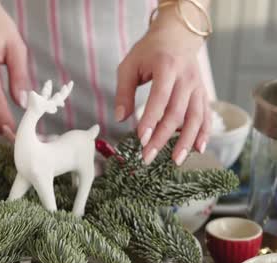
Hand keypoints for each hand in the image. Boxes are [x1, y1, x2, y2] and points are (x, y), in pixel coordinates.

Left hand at [115, 7, 210, 165]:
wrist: (178, 35)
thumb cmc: (149, 51)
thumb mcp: (129, 65)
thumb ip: (123, 92)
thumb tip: (121, 118)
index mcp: (166, 68)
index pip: (159, 98)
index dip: (150, 120)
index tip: (140, 139)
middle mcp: (186, 78)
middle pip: (176, 113)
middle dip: (162, 138)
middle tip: (148, 157)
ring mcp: (198, 87)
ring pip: (195, 118)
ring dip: (186, 142)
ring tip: (175, 161)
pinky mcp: (203, 94)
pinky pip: (206, 116)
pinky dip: (204, 134)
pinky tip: (198, 150)